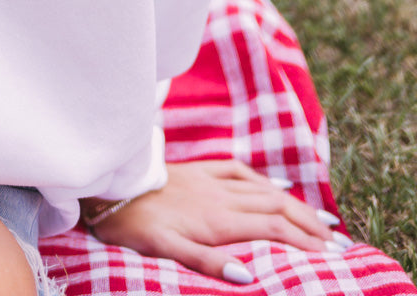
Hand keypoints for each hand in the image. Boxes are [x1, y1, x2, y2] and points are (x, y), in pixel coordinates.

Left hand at [84, 160, 344, 283]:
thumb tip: (246, 276)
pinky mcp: (198, 169)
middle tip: (337, 242)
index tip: (331, 254)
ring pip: (262, 189)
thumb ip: (206, 262)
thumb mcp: (167, 251)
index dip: (303, 240)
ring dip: (293, 203)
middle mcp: (220, 195)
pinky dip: (262, 179)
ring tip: (319, 219)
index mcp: (217, 218)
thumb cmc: (135, 224)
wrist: (110, 187)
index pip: (272, 228)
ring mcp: (210, 179)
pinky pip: (238, 170)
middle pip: (275, 207)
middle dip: (308, 224)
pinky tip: (273, 185)